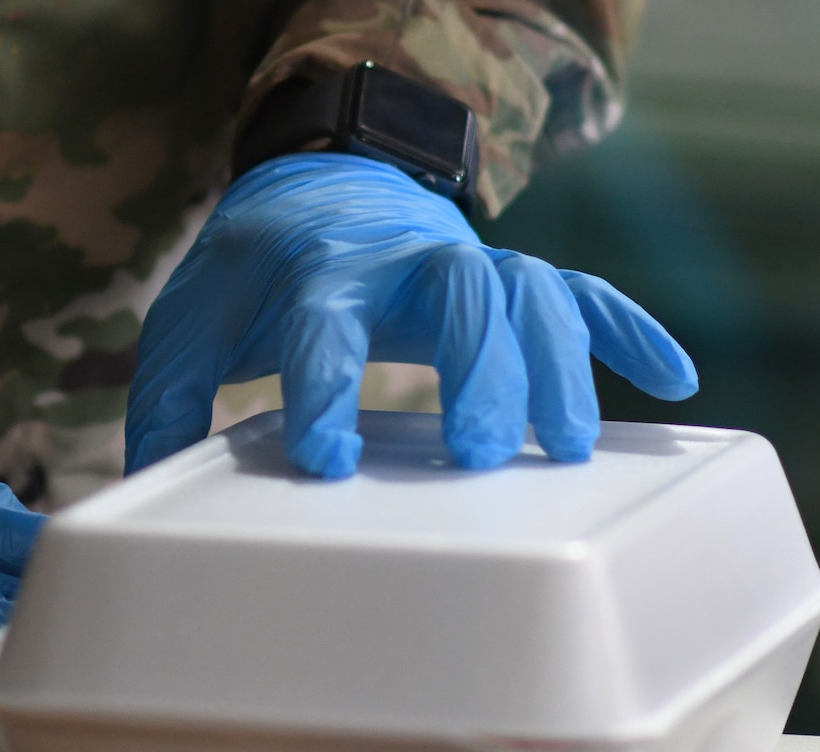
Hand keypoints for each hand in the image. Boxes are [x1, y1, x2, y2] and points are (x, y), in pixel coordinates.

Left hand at [127, 153, 697, 477]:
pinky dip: (630, 328)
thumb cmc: (253, 274)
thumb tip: (145, 494)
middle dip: (476, 369)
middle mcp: (404, 260)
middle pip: (460, 295)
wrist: (319, 188)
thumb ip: (168, 402)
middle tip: (476, 454)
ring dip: (559, 361)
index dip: (326, 388)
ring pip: (532, 292)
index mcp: (316, 270)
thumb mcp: (192, 323)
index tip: (328, 464)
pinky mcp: (509, 276)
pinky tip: (674, 377)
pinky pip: (584, 292)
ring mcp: (467, 264)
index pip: (324, 325)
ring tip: (567, 447)